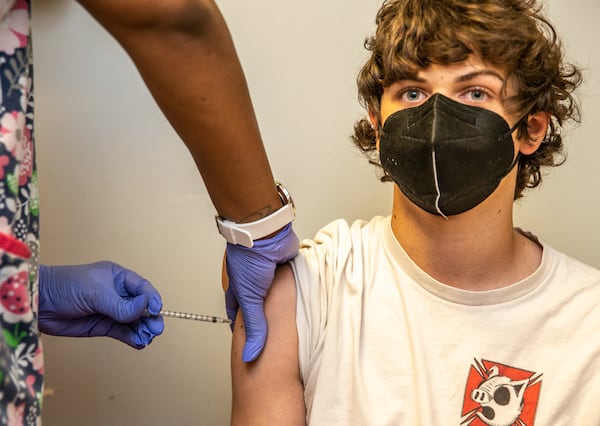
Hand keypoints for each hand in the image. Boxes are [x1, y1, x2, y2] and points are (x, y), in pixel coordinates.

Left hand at [38, 261, 163, 348]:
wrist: (38, 304)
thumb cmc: (66, 286)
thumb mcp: (96, 292)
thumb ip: (121, 304)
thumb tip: (146, 307)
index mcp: (118, 277)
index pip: (142, 288)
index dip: (152, 299)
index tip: (157, 310)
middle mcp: (117, 293)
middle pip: (142, 307)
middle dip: (150, 318)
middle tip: (156, 330)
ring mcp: (111, 310)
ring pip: (134, 321)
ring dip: (143, 330)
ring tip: (147, 338)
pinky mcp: (102, 326)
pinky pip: (123, 332)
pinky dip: (132, 338)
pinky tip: (139, 343)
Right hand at [225, 223, 298, 361]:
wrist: (266, 233)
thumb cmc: (249, 258)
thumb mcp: (250, 300)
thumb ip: (254, 327)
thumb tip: (251, 355)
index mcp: (239, 289)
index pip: (239, 315)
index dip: (245, 330)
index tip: (251, 344)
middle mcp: (254, 282)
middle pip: (261, 306)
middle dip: (267, 319)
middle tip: (276, 338)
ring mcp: (271, 274)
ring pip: (278, 296)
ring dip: (284, 305)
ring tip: (294, 324)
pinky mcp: (287, 267)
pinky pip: (293, 283)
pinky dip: (296, 291)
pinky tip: (303, 301)